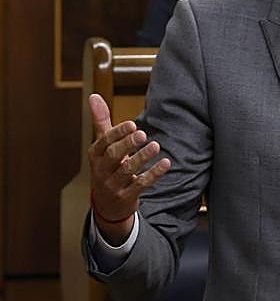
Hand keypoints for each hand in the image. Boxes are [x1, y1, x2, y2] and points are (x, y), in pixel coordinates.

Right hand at [88, 94, 170, 241]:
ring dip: (142, 158)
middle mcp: (102, 169)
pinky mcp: (127, 196)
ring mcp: (113, 184)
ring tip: (156, 146)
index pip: (104, 142)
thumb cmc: (107, 167)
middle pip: (114, 156)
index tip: (133, 124)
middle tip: (143, 134)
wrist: (107, 205)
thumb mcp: (102, 145)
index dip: (118, 133)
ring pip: (127, 170)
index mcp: (96, 154)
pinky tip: (166, 163)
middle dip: (128, 144)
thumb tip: (93, 95)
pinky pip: (140, 184)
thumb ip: (101, 121)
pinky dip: (153, 174)